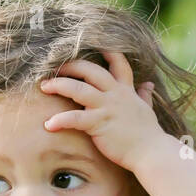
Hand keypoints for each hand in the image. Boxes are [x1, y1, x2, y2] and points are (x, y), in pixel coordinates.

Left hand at [39, 50, 159, 170]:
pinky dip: (60, 120)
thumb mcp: (147, 109)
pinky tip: (48, 125)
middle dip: (70, 66)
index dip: (105, 50)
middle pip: (90, 69)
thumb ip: (144, 95)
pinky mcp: (99, 124)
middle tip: (54, 68)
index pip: (117, 62)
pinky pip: (75, 118)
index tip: (92, 43)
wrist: (150, 152)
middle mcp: (115, 94)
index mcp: (125, 89)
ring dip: (59, 85)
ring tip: (44, 87)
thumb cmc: (148, 134)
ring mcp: (106, 107)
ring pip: (78, 88)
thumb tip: (148, 85)